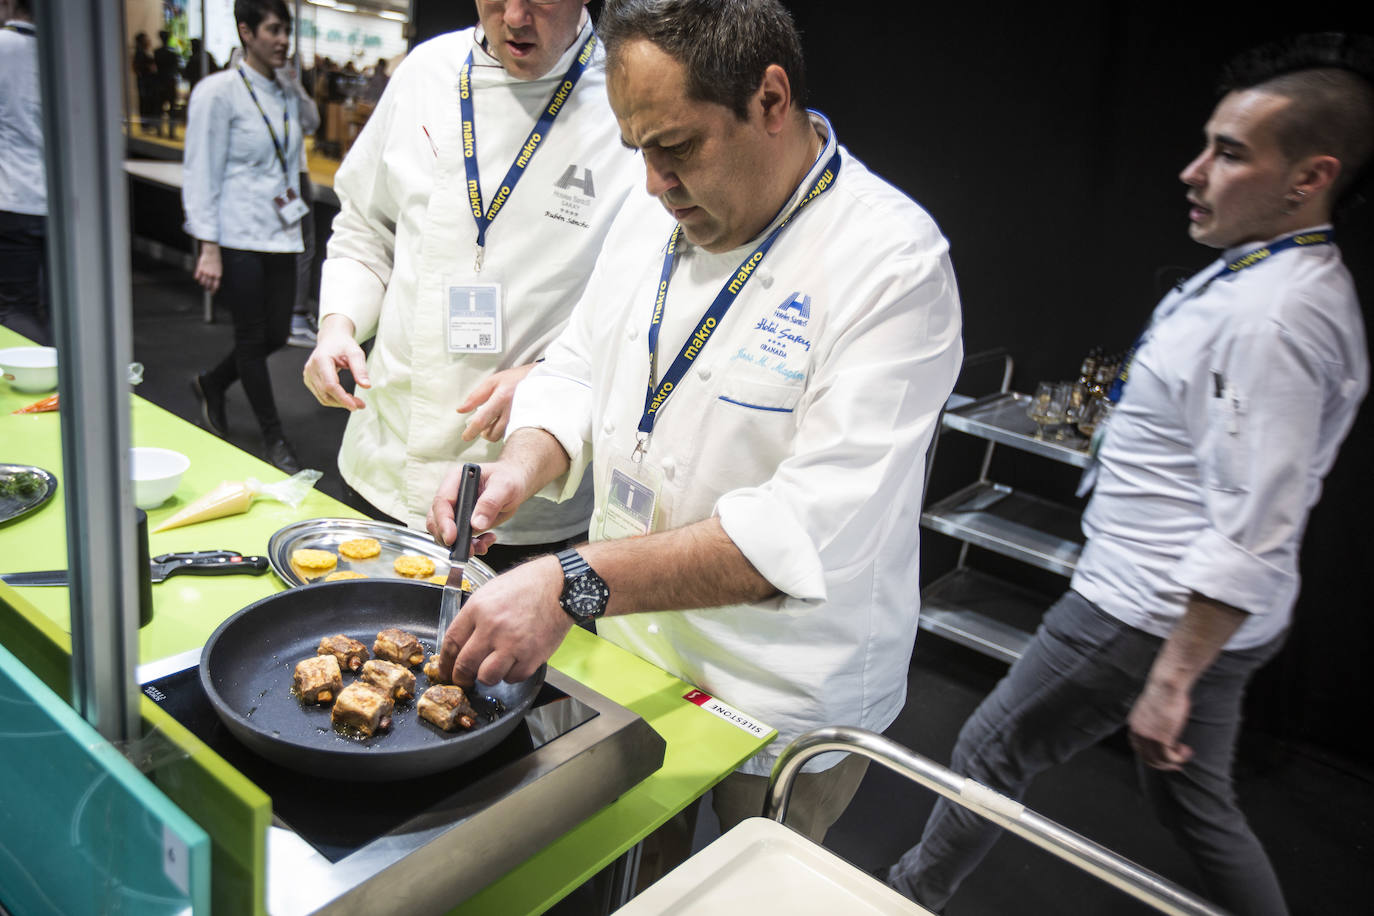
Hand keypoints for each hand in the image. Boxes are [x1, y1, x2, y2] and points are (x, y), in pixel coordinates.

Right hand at [193, 243, 221, 292]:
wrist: (211, 253)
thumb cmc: (216, 260)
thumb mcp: (219, 269)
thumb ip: (216, 276)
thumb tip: (214, 283)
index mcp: (218, 275)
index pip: (215, 286)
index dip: (213, 291)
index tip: (212, 293)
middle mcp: (211, 275)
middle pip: (208, 285)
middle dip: (207, 288)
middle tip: (206, 289)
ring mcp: (205, 272)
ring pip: (202, 282)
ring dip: (202, 283)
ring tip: (202, 283)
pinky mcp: (200, 269)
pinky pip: (197, 277)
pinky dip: (197, 278)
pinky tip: (197, 278)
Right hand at [303, 314, 369, 409]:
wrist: (332, 339)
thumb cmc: (343, 344)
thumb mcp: (356, 353)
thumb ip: (360, 369)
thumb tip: (366, 386)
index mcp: (320, 360)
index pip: (330, 385)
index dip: (342, 398)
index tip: (355, 406)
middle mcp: (311, 368)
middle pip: (326, 393)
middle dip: (344, 402)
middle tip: (361, 404)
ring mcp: (308, 375)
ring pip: (323, 397)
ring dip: (339, 402)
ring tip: (355, 401)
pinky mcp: (309, 380)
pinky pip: (321, 395)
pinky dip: (334, 399)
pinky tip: (345, 397)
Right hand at [427, 459, 533, 549]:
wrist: (515, 485)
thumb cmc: (509, 479)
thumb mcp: (504, 487)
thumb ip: (490, 503)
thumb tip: (476, 524)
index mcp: (456, 479)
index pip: (442, 501)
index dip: (443, 521)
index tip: (452, 537)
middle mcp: (452, 495)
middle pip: (436, 520)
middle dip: (448, 538)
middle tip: (466, 549)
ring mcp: (456, 510)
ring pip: (445, 533)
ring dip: (461, 545)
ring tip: (481, 546)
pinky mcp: (463, 523)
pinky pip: (460, 539)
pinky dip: (472, 546)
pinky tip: (487, 540)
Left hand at [438, 554, 569, 685]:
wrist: (560, 586)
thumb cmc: (527, 586)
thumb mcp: (491, 591)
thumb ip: (473, 617)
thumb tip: (461, 643)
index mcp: (478, 608)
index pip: (451, 643)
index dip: (445, 662)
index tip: (445, 670)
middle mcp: (492, 628)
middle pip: (465, 665)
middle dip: (461, 677)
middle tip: (463, 680)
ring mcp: (512, 644)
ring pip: (487, 677)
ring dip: (486, 677)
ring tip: (492, 669)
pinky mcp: (532, 657)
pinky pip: (512, 678)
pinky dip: (510, 674)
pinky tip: (513, 662)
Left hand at [457, 363, 537, 441]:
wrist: (541, 379)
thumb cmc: (517, 379)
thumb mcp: (493, 381)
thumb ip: (475, 396)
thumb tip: (461, 409)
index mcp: (501, 398)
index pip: (481, 420)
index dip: (471, 431)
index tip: (466, 437)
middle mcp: (512, 411)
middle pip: (491, 433)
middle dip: (484, 433)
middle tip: (484, 425)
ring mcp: (521, 419)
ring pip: (501, 436)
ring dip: (495, 432)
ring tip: (496, 422)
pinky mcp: (528, 424)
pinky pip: (512, 434)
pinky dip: (506, 431)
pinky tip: (507, 422)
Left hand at [1128, 679, 1192, 770]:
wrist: (1166, 684)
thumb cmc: (1164, 691)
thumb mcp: (1154, 707)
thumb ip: (1154, 719)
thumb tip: (1163, 725)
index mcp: (1134, 724)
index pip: (1138, 748)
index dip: (1151, 755)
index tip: (1164, 756)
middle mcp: (1138, 732)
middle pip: (1147, 758)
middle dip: (1163, 763)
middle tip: (1176, 763)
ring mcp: (1148, 736)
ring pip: (1159, 760)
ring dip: (1174, 761)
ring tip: (1185, 755)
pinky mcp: (1160, 738)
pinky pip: (1168, 757)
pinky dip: (1178, 758)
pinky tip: (1187, 752)